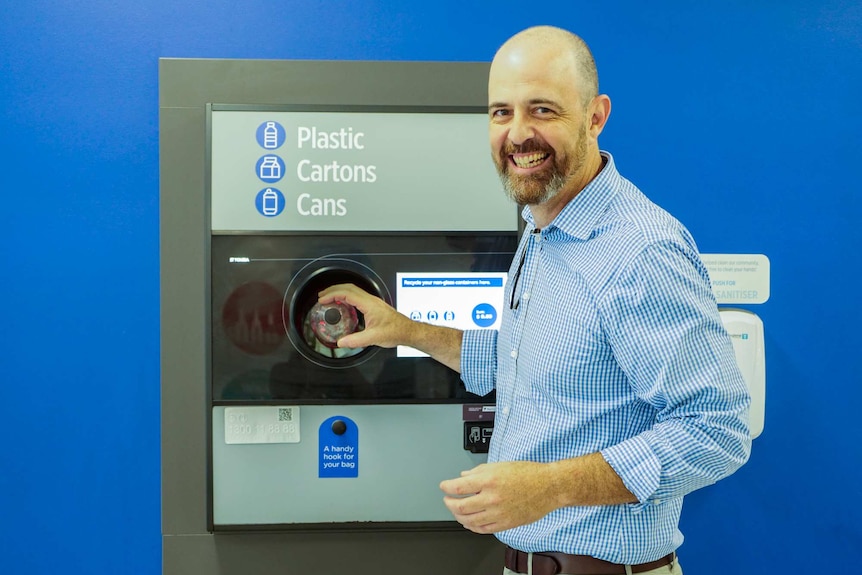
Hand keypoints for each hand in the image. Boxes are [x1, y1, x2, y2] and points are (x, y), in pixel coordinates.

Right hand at [317, 283, 413, 348]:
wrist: (408, 331)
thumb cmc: (396, 331)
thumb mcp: (373, 338)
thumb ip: (355, 340)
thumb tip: (341, 342)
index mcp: (369, 304)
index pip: (347, 293)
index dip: (333, 295)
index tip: (323, 299)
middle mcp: (371, 300)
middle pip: (349, 288)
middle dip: (333, 290)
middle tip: (322, 296)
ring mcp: (373, 302)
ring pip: (353, 290)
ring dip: (339, 292)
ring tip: (329, 298)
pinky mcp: (374, 306)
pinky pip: (357, 296)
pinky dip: (346, 297)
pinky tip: (342, 304)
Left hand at [439, 461, 560, 533]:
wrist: (549, 487)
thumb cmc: (528, 474)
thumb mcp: (500, 465)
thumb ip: (479, 471)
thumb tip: (464, 476)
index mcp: (489, 480)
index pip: (458, 487)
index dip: (446, 487)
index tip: (443, 486)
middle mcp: (491, 498)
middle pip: (460, 506)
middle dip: (449, 503)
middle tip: (447, 500)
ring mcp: (498, 513)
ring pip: (469, 521)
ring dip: (458, 516)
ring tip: (456, 511)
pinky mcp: (505, 524)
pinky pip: (483, 529)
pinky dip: (472, 527)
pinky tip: (469, 522)